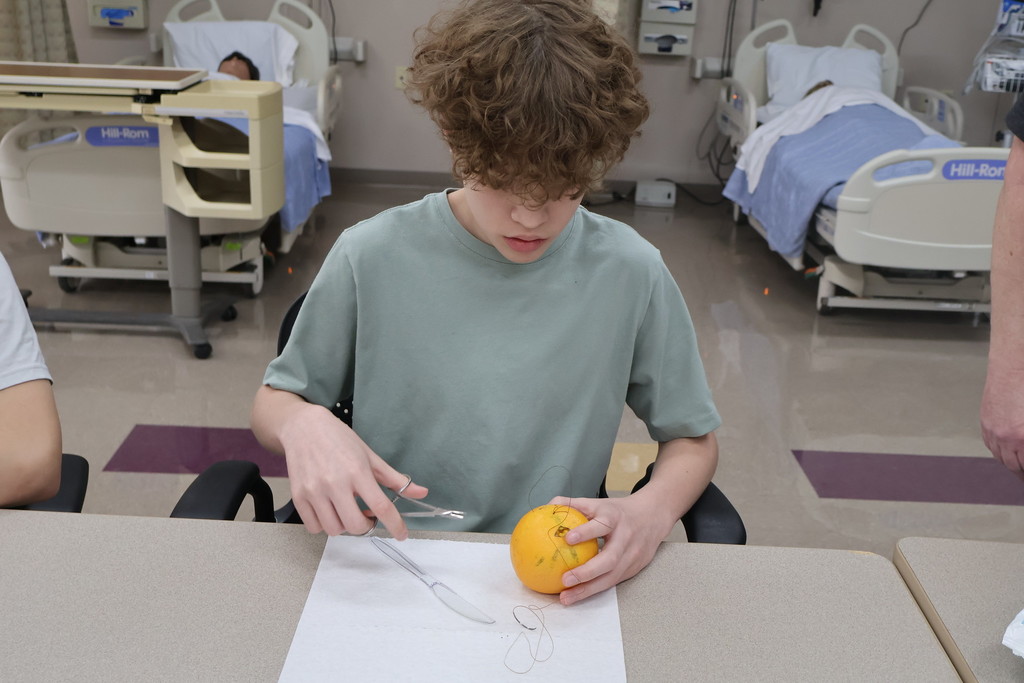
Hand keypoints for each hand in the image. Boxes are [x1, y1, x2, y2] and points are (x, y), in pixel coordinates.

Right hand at [280, 403, 427, 538]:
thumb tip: (421, 492)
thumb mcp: (370, 456)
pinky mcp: (298, 496)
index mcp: (357, 471)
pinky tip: (329, 509)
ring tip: (345, 509)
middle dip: (365, 525)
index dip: (395, 524)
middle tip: (366, 514)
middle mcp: (334, 483)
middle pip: (356, 525)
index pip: (381, 506)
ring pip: (334, 529)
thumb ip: (394, 478)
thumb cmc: (339, 439)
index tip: (401, 534)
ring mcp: (314, 491)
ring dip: (344, 525)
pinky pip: (314, 527)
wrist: (304, 427)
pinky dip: (324, 524)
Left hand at [547, 493, 677, 606]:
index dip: (586, 531)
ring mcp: (632, 556)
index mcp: (614, 517)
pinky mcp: (634, 569)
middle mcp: (625, 537)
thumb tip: (546, 506)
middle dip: (587, 572)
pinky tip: (577, 595)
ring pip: (611, 577)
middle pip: (609, 558)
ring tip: (566, 598)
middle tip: (564, 579)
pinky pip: (613, 582)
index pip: (601, 524)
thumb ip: (573, 504)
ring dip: (588, 589)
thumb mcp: (599, 503)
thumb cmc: (618, 511)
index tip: (567, 538)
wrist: (653, 517)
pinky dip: (594, 590)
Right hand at [981, 366, 1023, 480]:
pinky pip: (990, 444)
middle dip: (1020, 473)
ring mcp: (993, 429)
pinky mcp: (985, 421)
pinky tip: (1005, 451)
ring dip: (1009, 464)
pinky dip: (998, 451)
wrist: (1012, 367)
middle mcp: (1005, 436)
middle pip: (1013, 465)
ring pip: (999, 456)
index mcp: (1022, 437)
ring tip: (1018, 467)